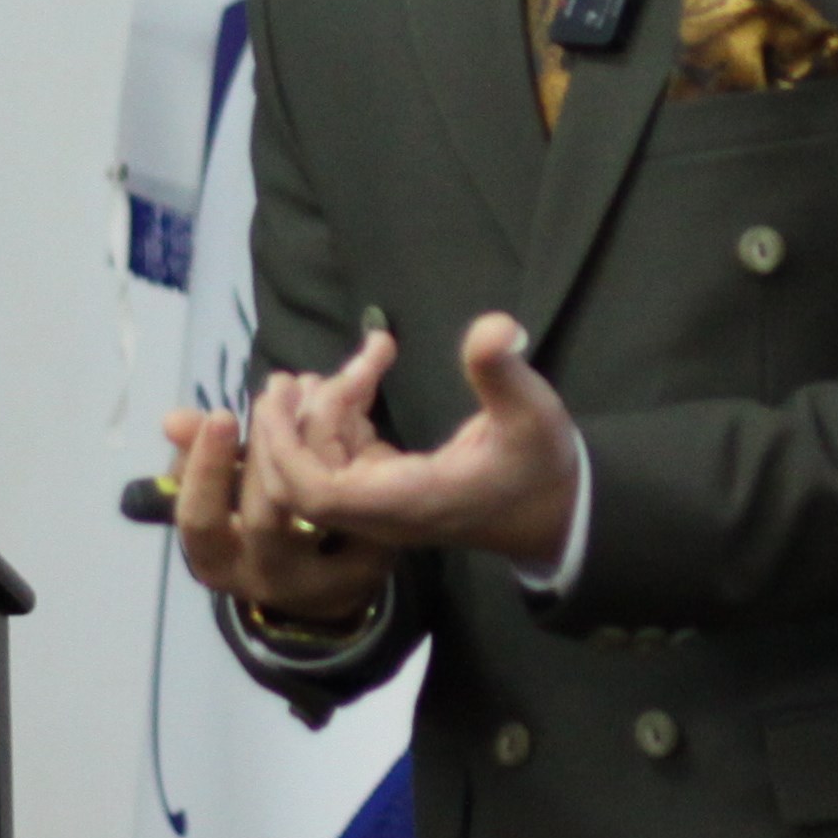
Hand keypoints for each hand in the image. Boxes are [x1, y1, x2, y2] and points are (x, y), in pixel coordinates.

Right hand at [158, 396, 393, 631]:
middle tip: (281, 392)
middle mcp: (263, 579)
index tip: (222, 416)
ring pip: (314, 513)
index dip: (205, 470)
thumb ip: (200, 455)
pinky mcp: (362, 570)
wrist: (334, 574)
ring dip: (316, 444)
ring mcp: (314, 583)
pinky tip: (360, 428)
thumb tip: (173, 420)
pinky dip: (358, 464)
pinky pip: (359, 514)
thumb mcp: (225, 490)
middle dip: (274, 448)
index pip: (199, 522)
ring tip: (321, 395)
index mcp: (219, 561)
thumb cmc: (266, 522)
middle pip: (263, 518)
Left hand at [250, 314, 580, 571]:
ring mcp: (382, 500)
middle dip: (285, 428)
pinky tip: (367, 372)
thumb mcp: (533, 414)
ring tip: (358, 357)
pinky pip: (341, 454)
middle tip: (291, 375)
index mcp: (407, 500)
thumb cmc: (543, 467)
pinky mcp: (388, 485)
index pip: (318, 494)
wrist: (557, 511)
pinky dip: (342, 414)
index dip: (286, 449)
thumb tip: (493, 326)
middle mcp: (383, 509)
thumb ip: (504, 372)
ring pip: (319, 463)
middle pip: (301, 481)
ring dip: (320, 411)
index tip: (281, 398)